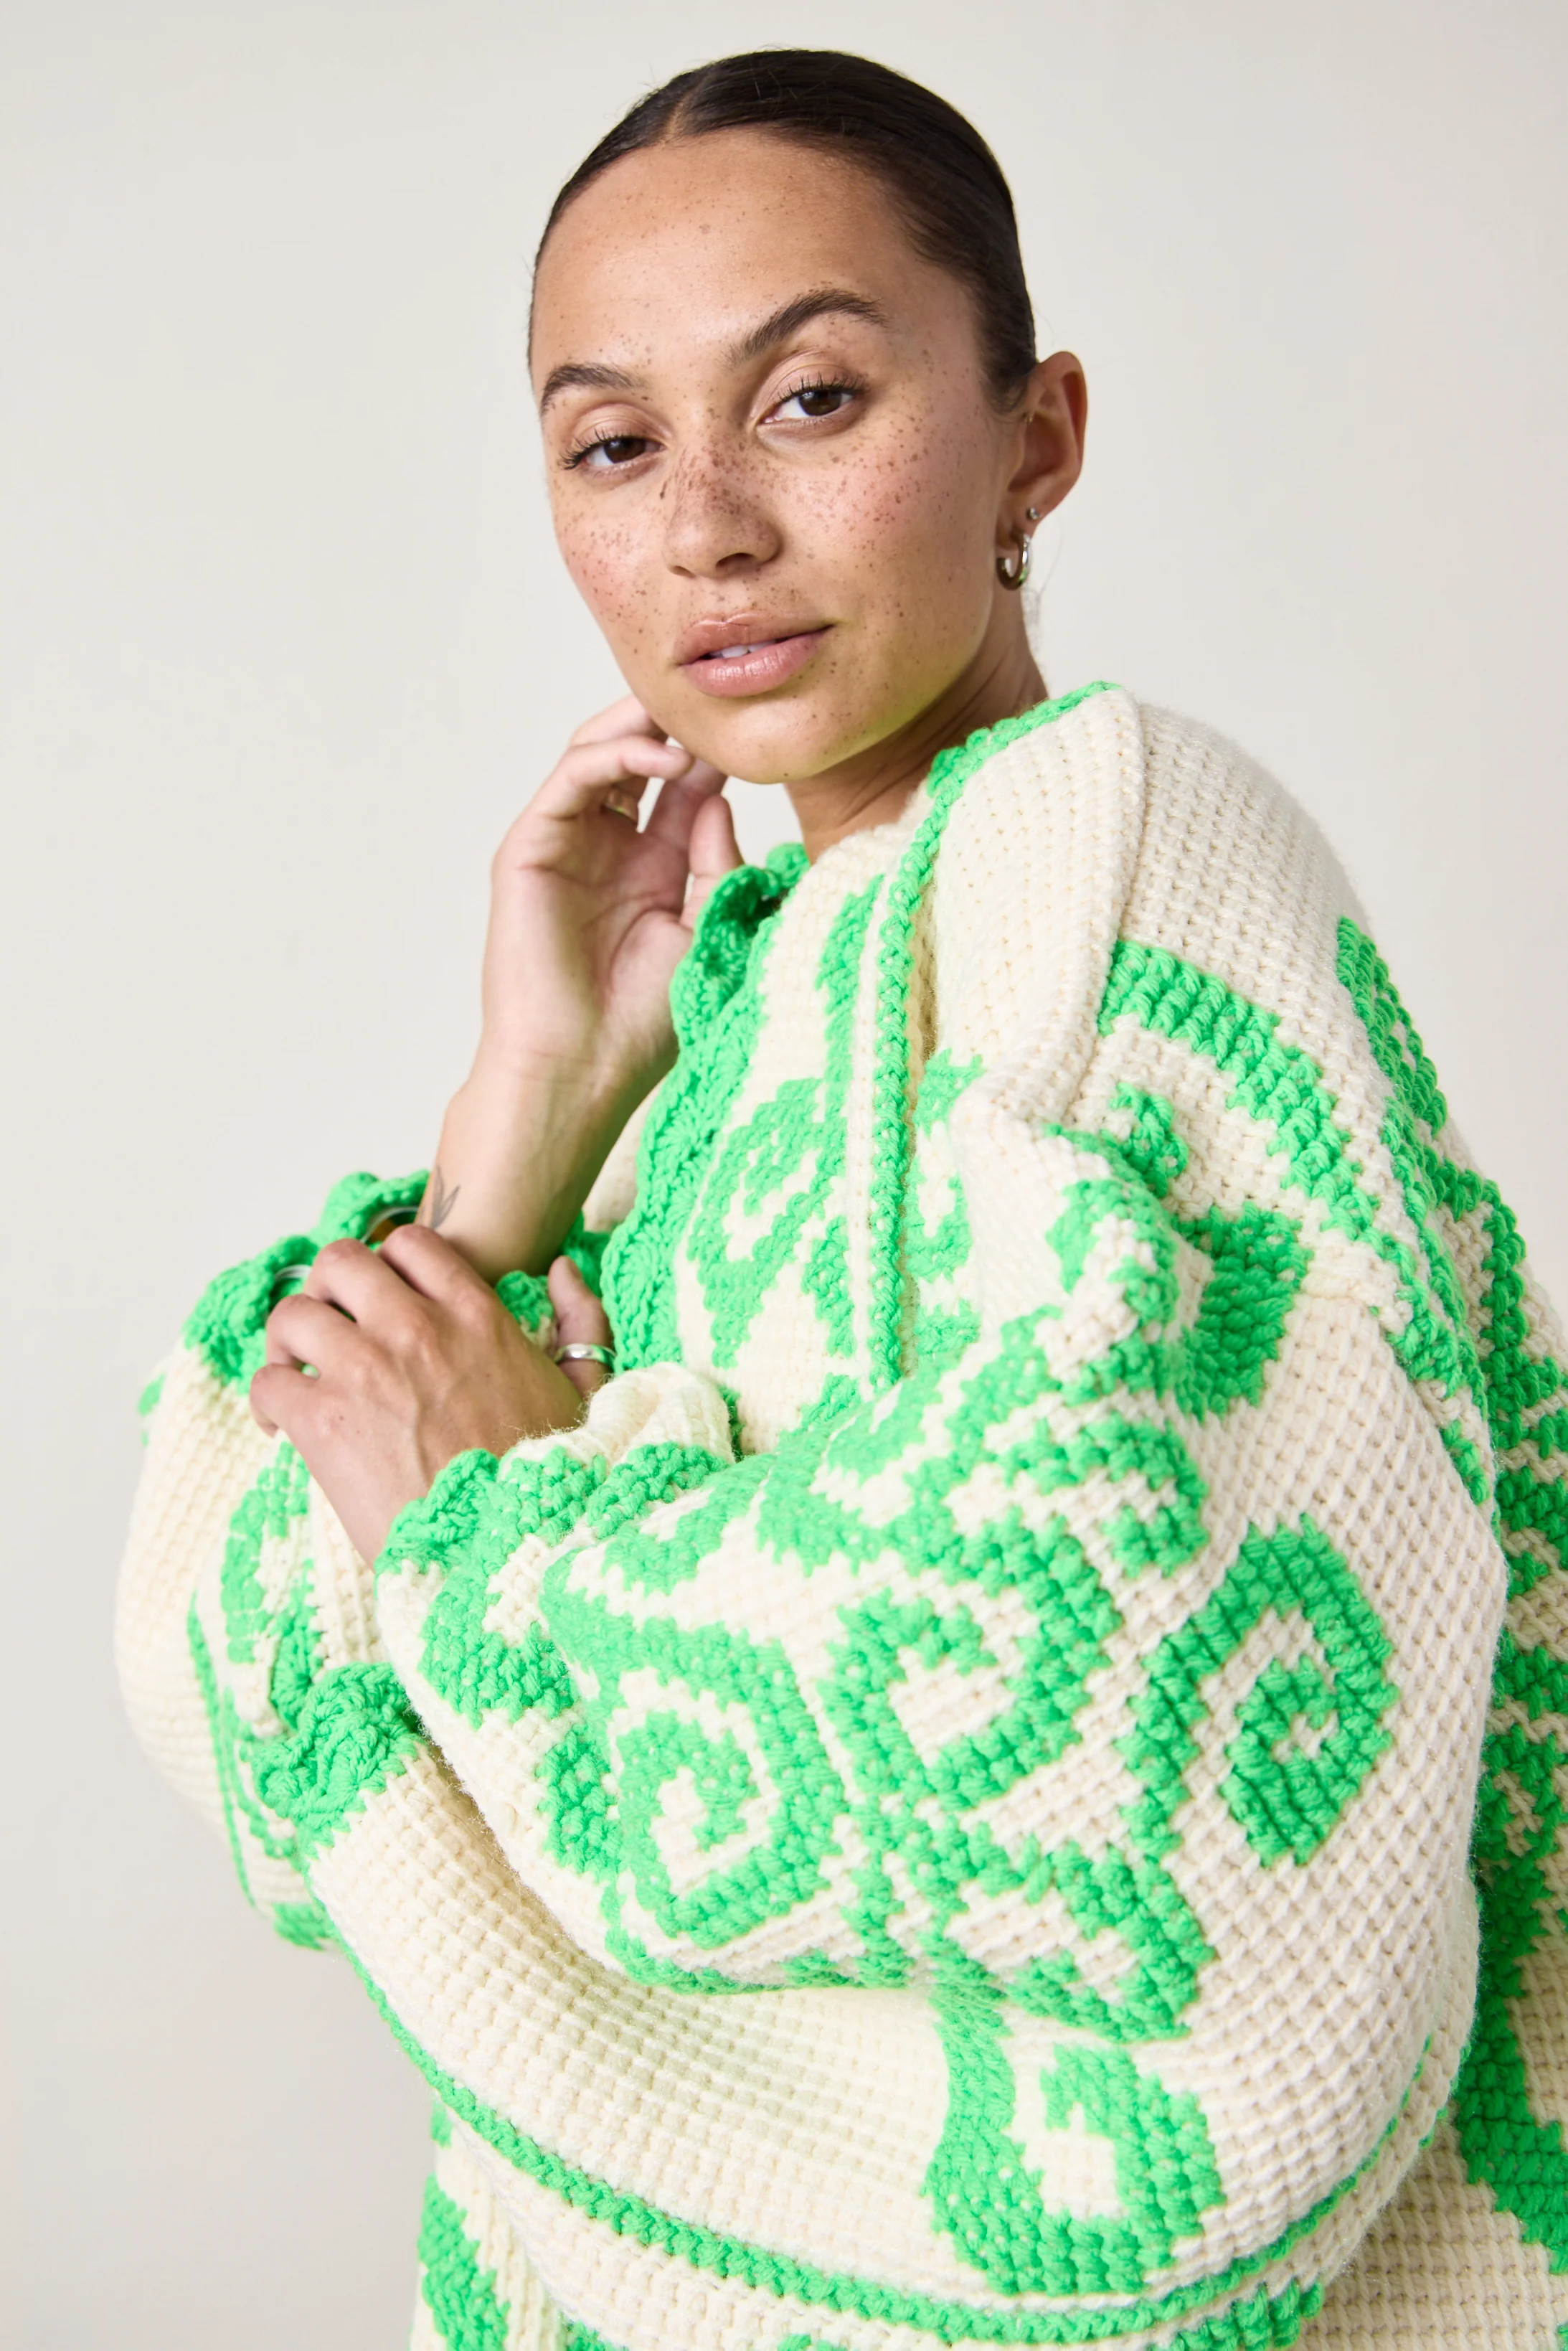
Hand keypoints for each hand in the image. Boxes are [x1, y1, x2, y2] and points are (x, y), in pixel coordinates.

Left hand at [249, 1227, 615, 1563]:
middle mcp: (415, 1328)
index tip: (380, 1302)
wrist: (507, 1554)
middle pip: (340, 1261)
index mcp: (476, 1315)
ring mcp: (365, 1371)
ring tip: (297, 1376)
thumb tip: (562, 1268)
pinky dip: (268, 1399)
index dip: (386, 1265)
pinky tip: (282, 1427)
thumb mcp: (587, 1390)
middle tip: (329, 1331)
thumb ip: (582, 1321)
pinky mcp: (323, 1422)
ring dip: (288, 1342)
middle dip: (327, 1290)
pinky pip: (268, 1381)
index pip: (411, 1243)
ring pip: (293, 1313)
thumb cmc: (548, 1480)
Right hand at [479, 692, 739, 1088]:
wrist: (580, 1069)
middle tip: (718, 702)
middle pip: (636, 756)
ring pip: (597, 753)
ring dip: (643, 727)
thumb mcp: (704, 930)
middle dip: (674, 724)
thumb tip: (718, 797)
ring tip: (691, 723)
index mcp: (652, 865)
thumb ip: (716, 864)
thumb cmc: (641, 1021)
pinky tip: (665, 762)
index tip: (758, 732)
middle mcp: (607, 846)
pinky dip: (615, 757)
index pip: (683, 786)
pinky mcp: (529, 848)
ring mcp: (565, 843)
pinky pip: (569, 780)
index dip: (715, 755)